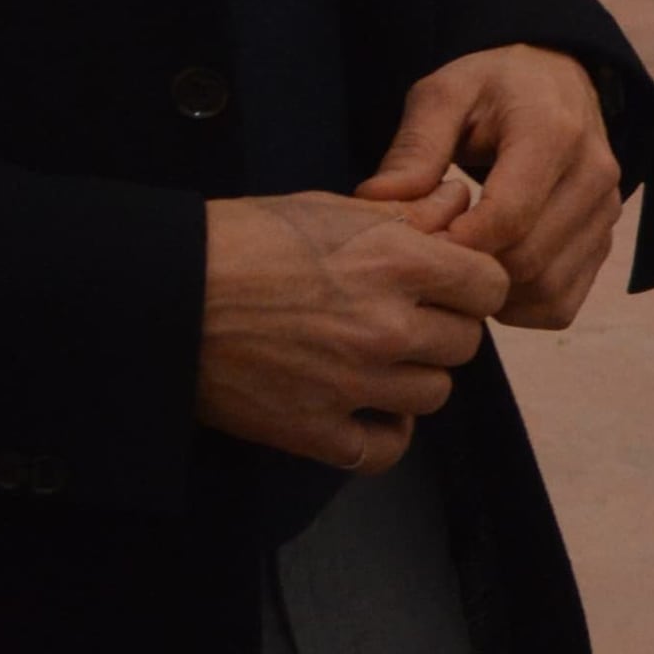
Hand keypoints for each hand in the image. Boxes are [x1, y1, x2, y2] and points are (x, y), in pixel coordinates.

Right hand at [198, 187, 509, 471]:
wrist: (163, 294)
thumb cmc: (240, 240)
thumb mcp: (329, 208)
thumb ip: (405, 214)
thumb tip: (458, 203)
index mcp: (397, 264)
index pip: (490, 286)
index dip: (472, 284)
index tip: (448, 286)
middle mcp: (387, 328)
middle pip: (465, 343)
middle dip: (441, 329)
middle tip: (403, 318)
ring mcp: (353, 384)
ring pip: (434, 394)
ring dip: (413, 378)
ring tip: (376, 359)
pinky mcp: (314, 429)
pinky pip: (386, 449)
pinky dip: (383, 434)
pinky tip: (365, 410)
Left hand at [359, 42, 624, 325]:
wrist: (556, 80)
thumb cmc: (492, 87)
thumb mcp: (443, 95)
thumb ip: (414, 148)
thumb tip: (377, 202)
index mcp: (553, 133)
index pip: (509, 215)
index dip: (456, 244)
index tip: (416, 242)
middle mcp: (594, 175)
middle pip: (529, 259)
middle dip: (470, 271)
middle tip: (429, 260)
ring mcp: (606, 211)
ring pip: (548, 288)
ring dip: (494, 294)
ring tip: (458, 268)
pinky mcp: (605, 239)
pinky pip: (564, 301)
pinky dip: (522, 307)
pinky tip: (491, 280)